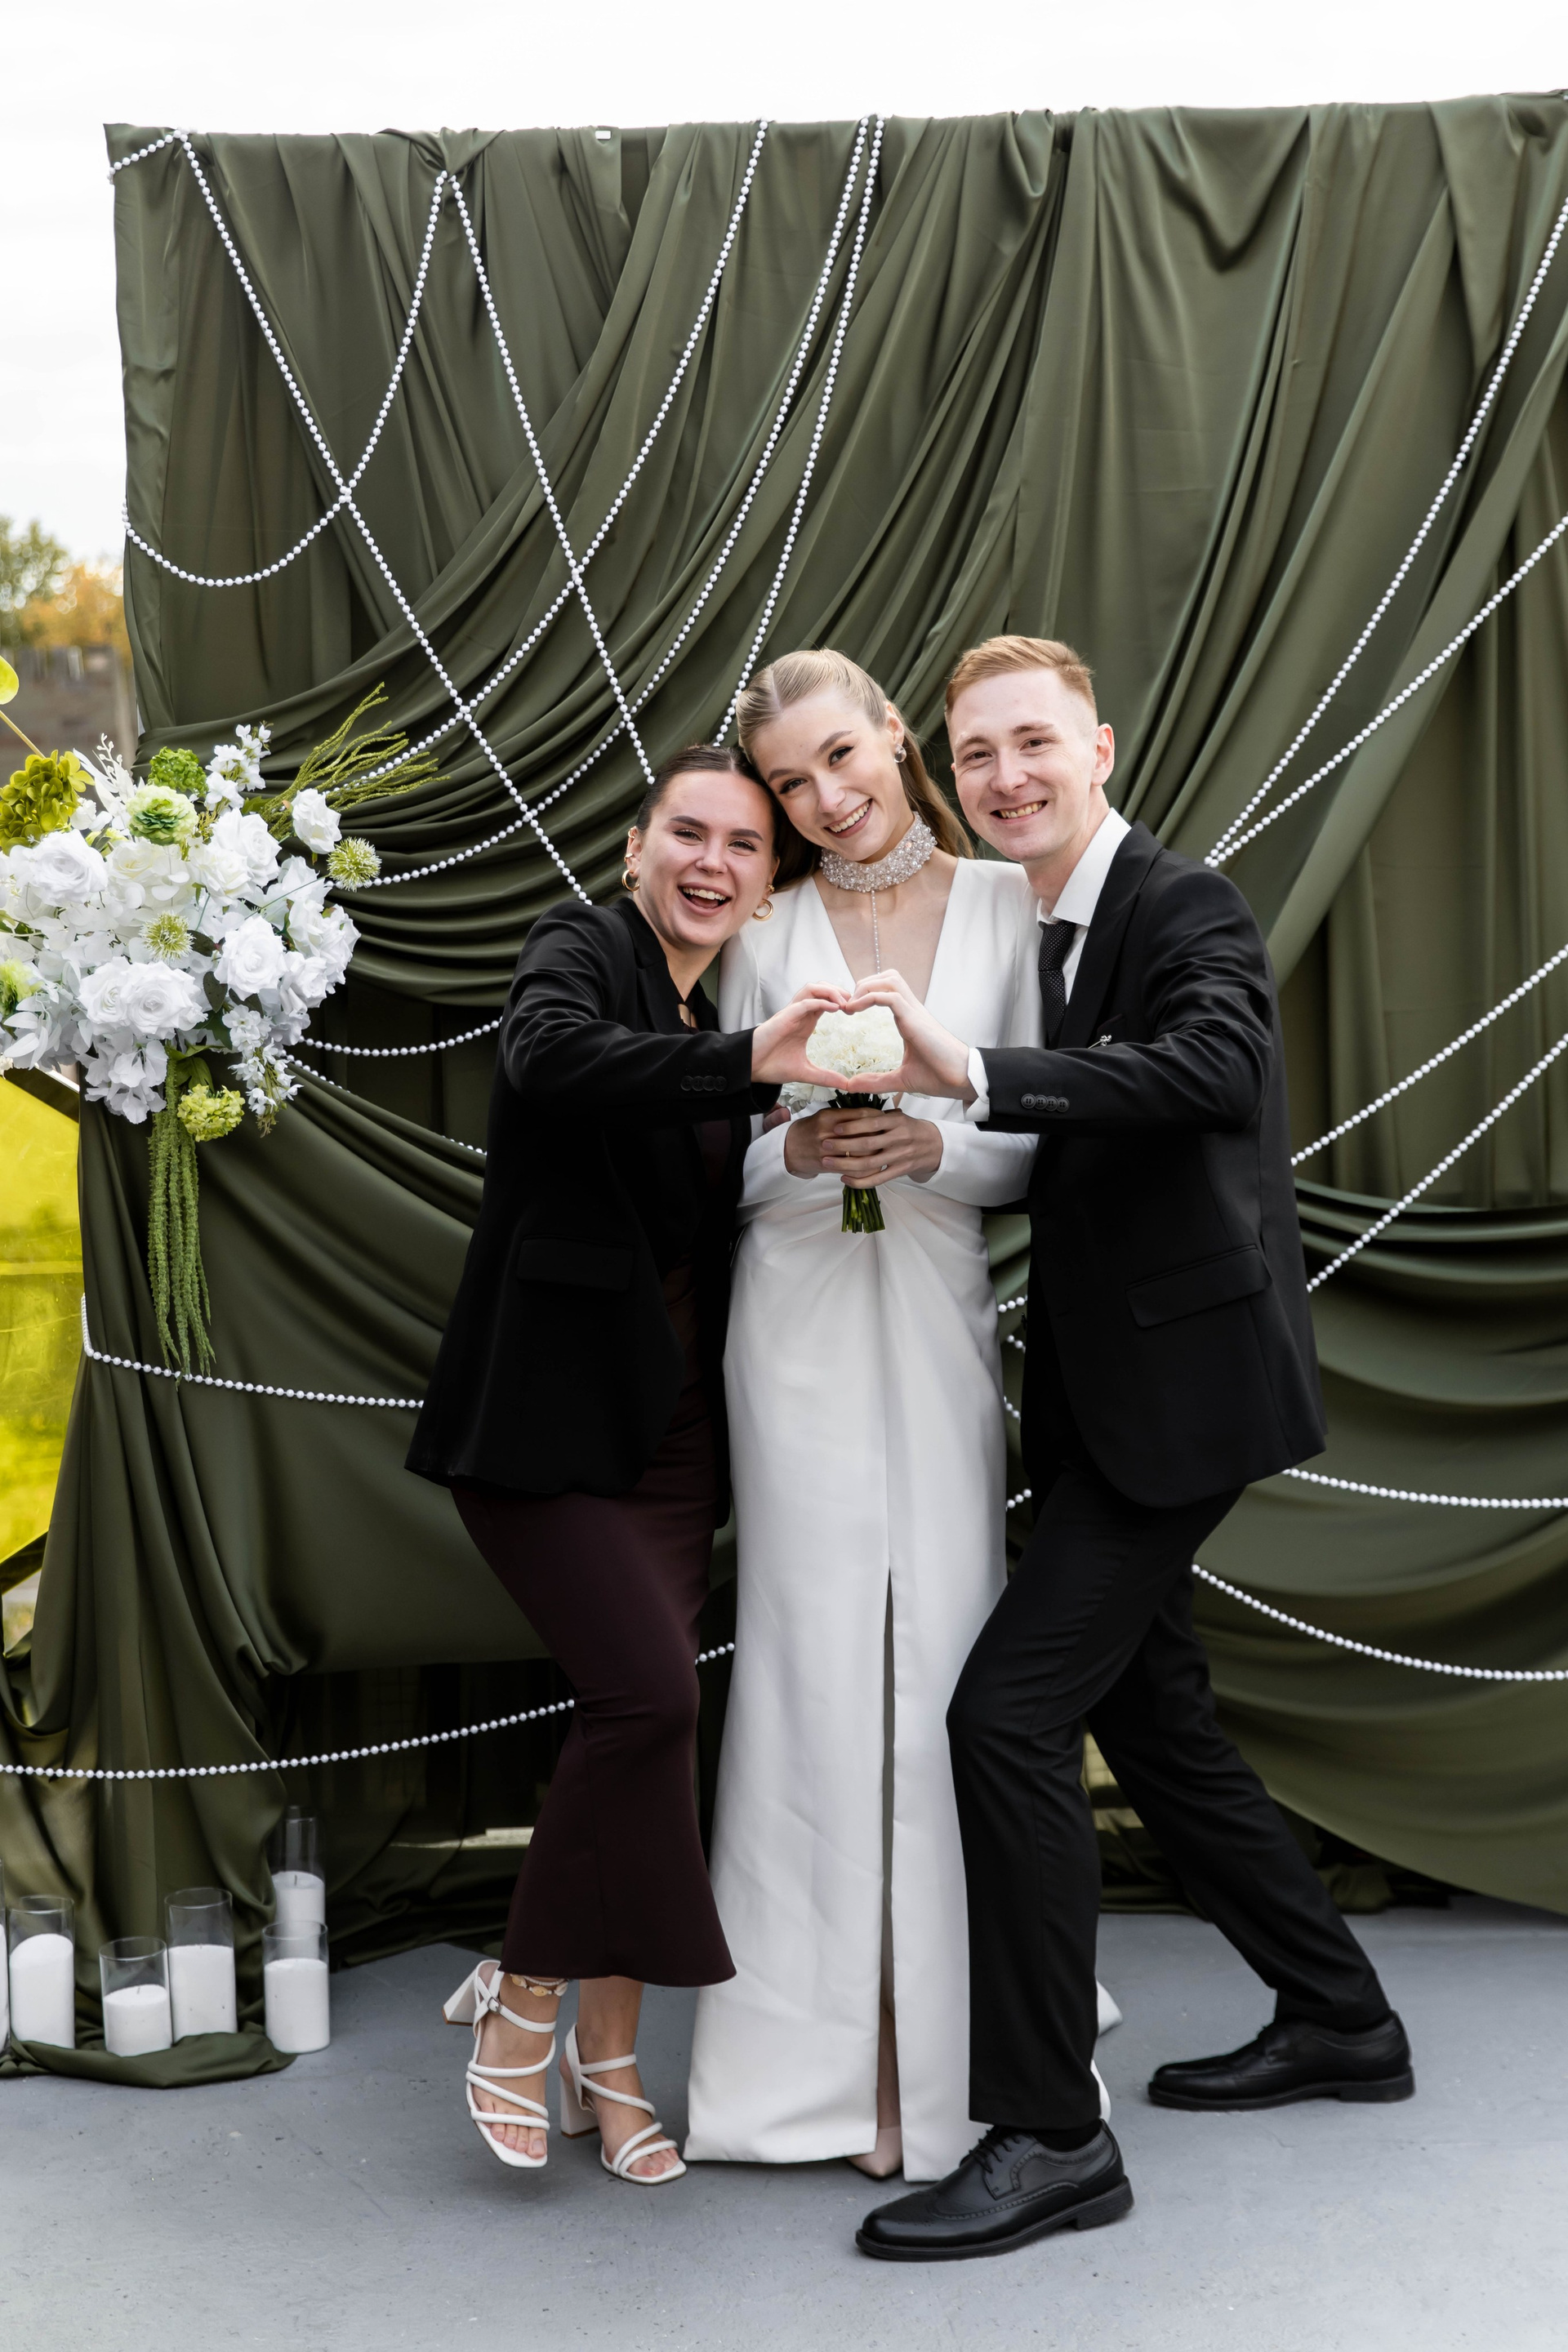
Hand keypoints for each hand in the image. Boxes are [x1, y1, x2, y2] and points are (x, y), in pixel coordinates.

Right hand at [751, 983, 854, 1084]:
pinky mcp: (784, 1017)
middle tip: (853, 1002)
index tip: (854, 1012)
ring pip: (812, 989)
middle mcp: (799, 1014)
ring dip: (830, 992)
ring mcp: (791, 1013)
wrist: (750, 1068)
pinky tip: (834, 1008)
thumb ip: (825, 1077)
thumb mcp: (805, 1072)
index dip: (841, 1001)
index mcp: (805, 1022)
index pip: (825, 1001)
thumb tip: (845, 1085)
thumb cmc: (771, 1065)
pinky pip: (804, 1002)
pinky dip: (820, 1001)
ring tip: (844, 1002)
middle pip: (820, 989)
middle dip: (838, 991)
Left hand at [785, 1104, 943, 1183]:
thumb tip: (846, 1108)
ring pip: (870, 1164)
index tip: (835, 1127)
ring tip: (827, 1162)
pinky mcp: (900, 1171)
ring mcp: (900, 1157)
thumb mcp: (897, 1116)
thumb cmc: (907, 1128)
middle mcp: (899, 1139)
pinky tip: (844, 1179)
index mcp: (897, 1121)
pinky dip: (859, 1181)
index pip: (872, 1123)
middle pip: (868, 1145)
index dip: (852, 1126)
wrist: (934, 1145)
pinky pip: (877, 1179)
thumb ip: (876, 1115)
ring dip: (846, 1165)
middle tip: (824, 1144)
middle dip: (843, 1145)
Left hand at [839, 970, 974, 1100]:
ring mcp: (914, 1012)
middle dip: (864, 984)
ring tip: (851, 1005)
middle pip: (888, 977)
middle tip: (848, 1005)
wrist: (961, 1079)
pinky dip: (869, 997)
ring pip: (889, 979)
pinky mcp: (915, 1019)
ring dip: (866, 986)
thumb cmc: (939, 1076)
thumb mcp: (901, 1079)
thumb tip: (851, 1086)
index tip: (849, 1011)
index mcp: (909, 1018)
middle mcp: (912, 1010)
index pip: (887, 991)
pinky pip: (890, 996)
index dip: (866, 993)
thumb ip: (876, 1081)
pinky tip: (855, 1010)